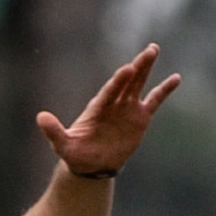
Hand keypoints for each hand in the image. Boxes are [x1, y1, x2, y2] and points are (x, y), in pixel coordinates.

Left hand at [36, 44, 179, 179]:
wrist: (91, 164)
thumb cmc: (75, 153)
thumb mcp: (62, 145)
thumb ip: (53, 131)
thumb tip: (40, 117)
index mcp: (97, 107)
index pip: (109, 91)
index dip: (118, 81)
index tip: (127, 69)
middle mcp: (114, 103)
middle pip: (127, 82)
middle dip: (137, 67)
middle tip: (149, 50)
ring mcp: (127, 108)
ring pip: (139, 85)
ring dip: (146, 69)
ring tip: (154, 50)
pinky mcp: (139, 117)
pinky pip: (154, 101)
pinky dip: (164, 90)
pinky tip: (176, 78)